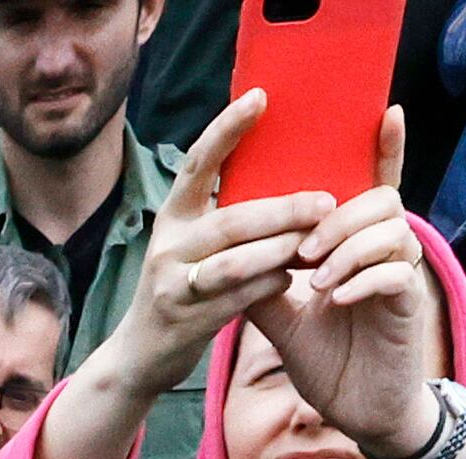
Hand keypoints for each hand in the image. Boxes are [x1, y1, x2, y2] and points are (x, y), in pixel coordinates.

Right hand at [83, 94, 339, 415]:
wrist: (138, 355)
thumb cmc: (182, 290)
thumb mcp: (192, 245)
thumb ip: (226, 216)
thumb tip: (287, 179)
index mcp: (173, 216)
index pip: (199, 162)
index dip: (227, 128)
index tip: (261, 97)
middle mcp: (168, 244)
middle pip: (231, 218)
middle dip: (282, 209)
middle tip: (326, 201)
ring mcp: (174, 283)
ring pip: (236, 261)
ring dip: (281, 249)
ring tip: (316, 240)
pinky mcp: (185, 318)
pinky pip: (238, 297)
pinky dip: (270, 284)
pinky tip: (293, 277)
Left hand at [249, 115, 440, 458]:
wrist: (356, 411)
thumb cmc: (326, 359)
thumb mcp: (280, 316)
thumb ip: (259, 278)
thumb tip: (222, 247)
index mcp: (357, 244)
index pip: (374, 185)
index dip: (385, 149)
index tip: (385, 110)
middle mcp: (386, 250)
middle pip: (380, 197)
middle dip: (338, 216)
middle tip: (303, 250)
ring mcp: (402, 274)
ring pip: (390, 227)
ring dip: (346, 246)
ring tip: (315, 279)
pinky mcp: (410, 304)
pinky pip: (395, 272)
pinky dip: (362, 279)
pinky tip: (337, 298)